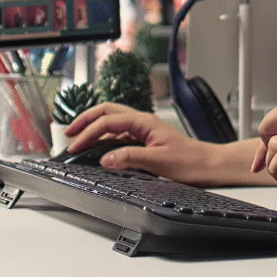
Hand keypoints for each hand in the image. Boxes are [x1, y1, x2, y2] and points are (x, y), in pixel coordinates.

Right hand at [63, 102, 216, 183]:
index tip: (75, 146)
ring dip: (93, 127)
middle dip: (85, 120)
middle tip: (68, 133)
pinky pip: (118, 135)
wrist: (208, 165)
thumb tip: (105, 159)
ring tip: (77, 137)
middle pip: (106, 112)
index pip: (108, 121)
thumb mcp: (158, 161)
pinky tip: (97, 148)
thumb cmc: (190, 161)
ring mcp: (142, 130)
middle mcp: (141, 122)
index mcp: (143, 122)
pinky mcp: (143, 141)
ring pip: (111, 121)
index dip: (88, 132)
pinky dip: (103, 138)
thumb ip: (130, 158)